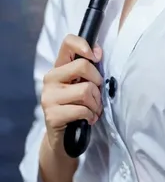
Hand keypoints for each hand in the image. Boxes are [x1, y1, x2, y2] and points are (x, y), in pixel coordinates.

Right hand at [41, 34, 102, 153]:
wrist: (64, 139)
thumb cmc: (77, 106)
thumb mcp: (82, 84)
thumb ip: (88, 69)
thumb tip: (98, 54)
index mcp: (59, 67)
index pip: (68, 42)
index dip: (84, 45)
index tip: (96, 56)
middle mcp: (51, 79)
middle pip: (83, 66)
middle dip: (97, 82)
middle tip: (97, 95)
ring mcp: (49, 97)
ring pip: (86, 90)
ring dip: (96, 103)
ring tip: (93, 109)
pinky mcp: (52, 115)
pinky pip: (82, 109)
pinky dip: (90, 115)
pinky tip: (87, 119)